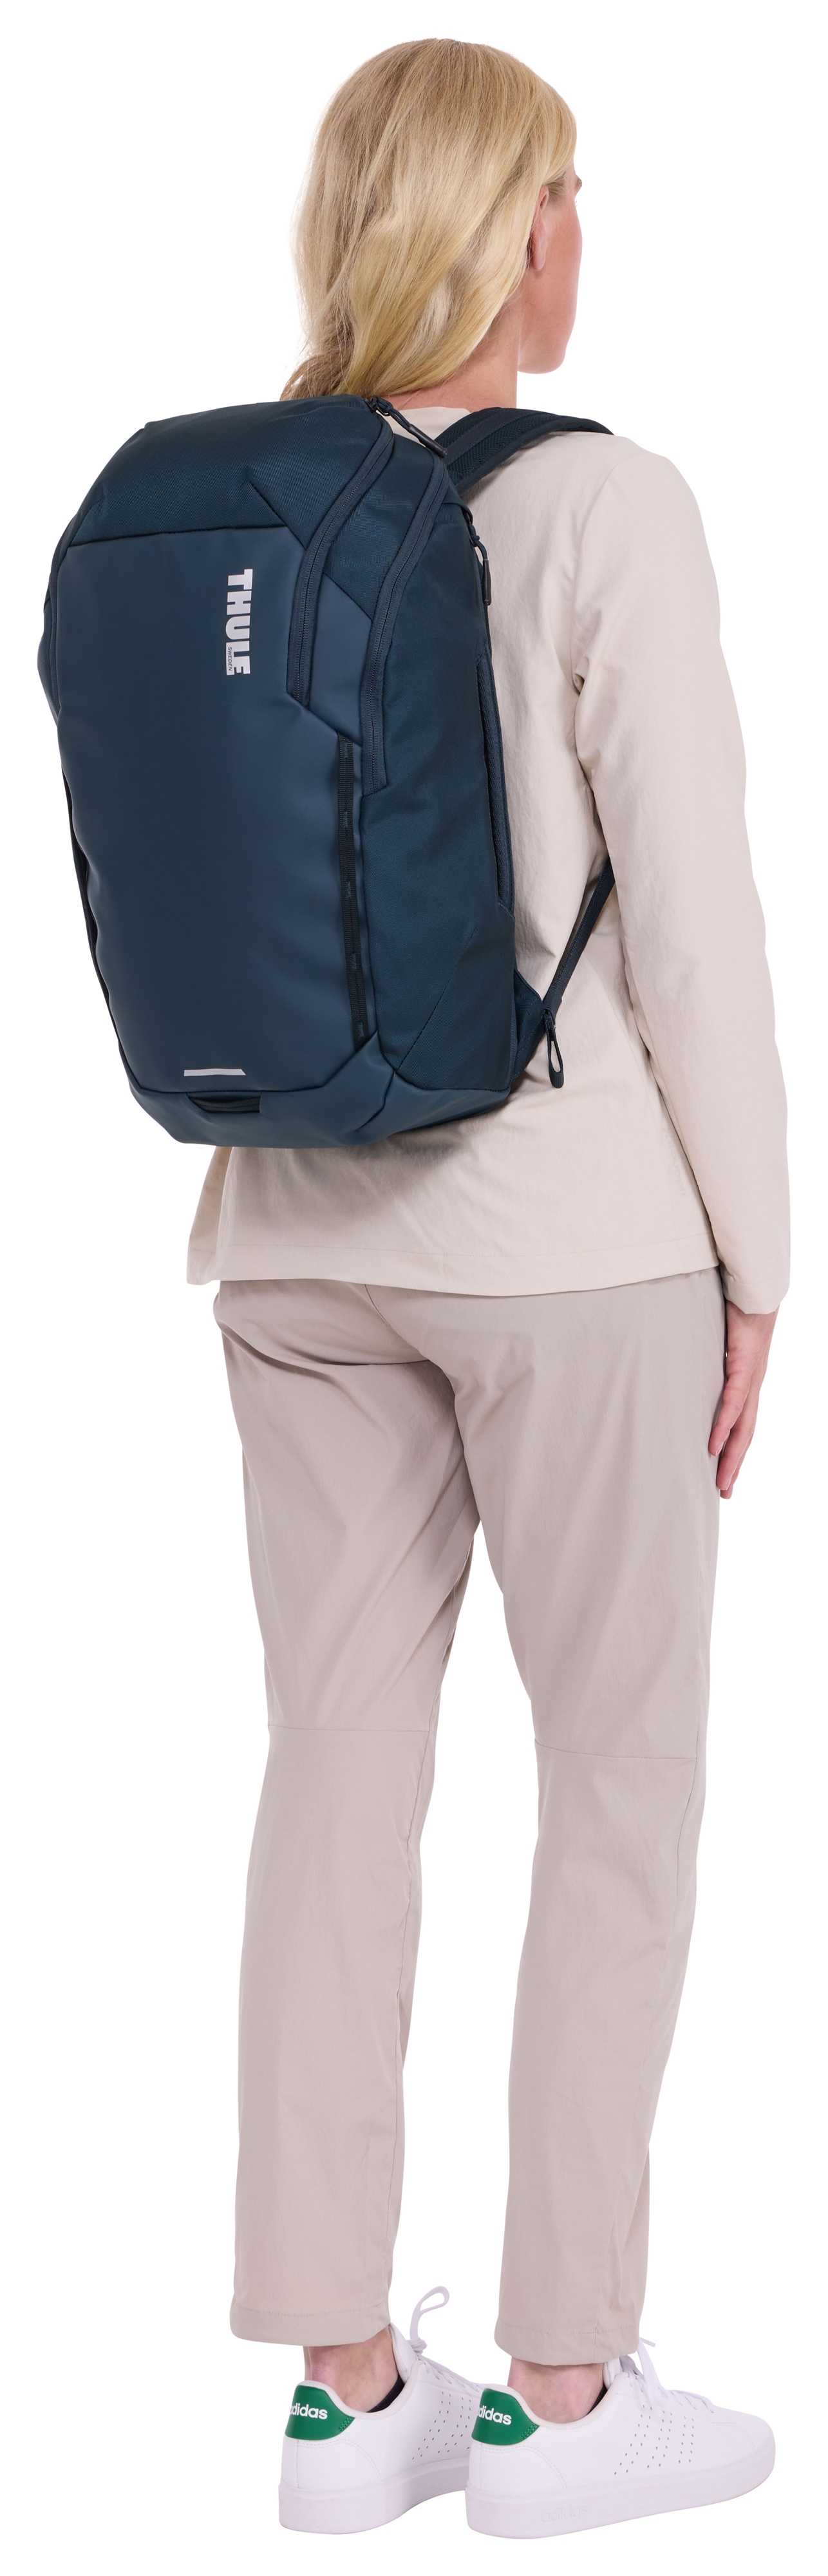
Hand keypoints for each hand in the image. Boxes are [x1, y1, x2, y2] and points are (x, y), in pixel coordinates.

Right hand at [709, 1301, 777, 1498]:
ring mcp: (751, 1378)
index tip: (725, 1476)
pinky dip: (724, 1425)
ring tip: (721, 1482)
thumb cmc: (735, 1310)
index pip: (742, 1424)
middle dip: (734, 1466)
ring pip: (743, 1427)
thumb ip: (703, 1361)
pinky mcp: (745, 1365)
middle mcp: (752, 1386)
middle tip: (724, 1493)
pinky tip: (714, 1445)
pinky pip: (733, 1402)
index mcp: (747, 1383)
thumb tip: (679, 1370)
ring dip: (732, 1457)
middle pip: (745, 1435)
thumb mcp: (715, 1343)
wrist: (756, 1286)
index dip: (734, 1451)